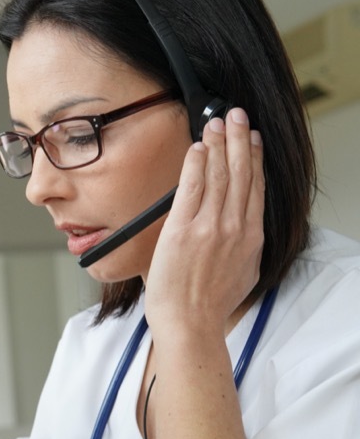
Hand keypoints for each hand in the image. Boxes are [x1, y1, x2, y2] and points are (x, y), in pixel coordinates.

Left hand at [144, 107, 264, 336]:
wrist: (190, 323)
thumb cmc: (208, 305)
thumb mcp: (242, 273)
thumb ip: (243, 246)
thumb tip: (241, 231)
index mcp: (251, 236)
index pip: (255, 186)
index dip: (254, 158)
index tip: (252, 138)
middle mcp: (234, 226)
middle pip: (241, 172)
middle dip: (239, 139)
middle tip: (237, 115)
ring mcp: (209, 225)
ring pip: (218, 174)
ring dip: (218, 144)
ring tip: (217, 122)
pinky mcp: (183, 228)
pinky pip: (192, 187)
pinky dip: (196, 164)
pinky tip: (197, 146)